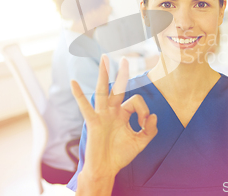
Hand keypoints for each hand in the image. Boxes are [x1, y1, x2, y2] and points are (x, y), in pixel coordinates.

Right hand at [71, 55, 157, 181]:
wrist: (106, 168)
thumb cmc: (121, 155)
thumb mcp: (141, 142)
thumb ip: (150, 129)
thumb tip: (153, 115)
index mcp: (123, 113)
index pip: (136, 100)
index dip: (144, 109)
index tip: (145, 122)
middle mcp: (112, 111)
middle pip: (117, 88)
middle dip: (121, 73)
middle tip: (125, 59)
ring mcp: (102, 114)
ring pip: (103, 91)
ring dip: (104, 74)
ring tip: (104, 58)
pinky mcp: (93, 122)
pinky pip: (85, 107)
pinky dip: (79, 95)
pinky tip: (73, 82)